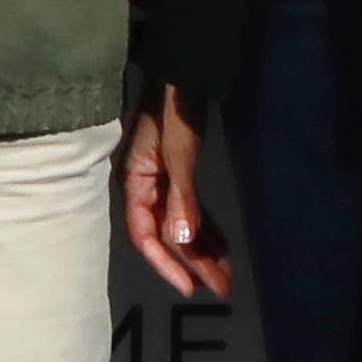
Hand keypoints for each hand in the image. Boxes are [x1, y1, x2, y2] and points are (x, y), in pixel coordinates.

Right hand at [120, 90, 226, 302]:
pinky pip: (191, 210)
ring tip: (225, 276)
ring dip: (203, 250)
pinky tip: (221, 247)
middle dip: (193, 262)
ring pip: (182, 225)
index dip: (167, 263)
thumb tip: (182, 242)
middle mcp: (146, 187)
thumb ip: (180, 197)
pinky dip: (206, 229)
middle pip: (168, 235)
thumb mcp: (178, 152)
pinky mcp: (178, 173)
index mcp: (136, 183)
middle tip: (221, 289)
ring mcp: (162, 181)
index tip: (191, 287)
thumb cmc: (175, 108)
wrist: (182, 72)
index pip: (146, 235)